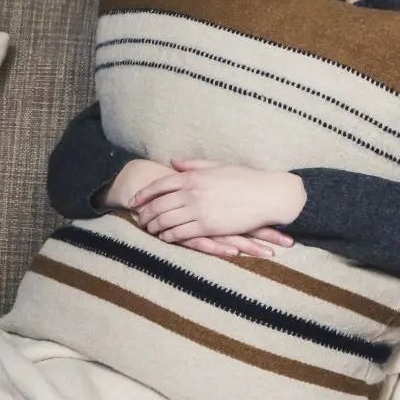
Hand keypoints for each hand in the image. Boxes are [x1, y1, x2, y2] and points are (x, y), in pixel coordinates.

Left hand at [128, 158, 306, 250]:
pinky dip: (168, 236)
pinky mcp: (207, 226)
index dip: (143, 195)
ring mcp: (198, 210)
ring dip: (154, 226)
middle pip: (158, 205)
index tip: (134, 202)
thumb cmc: (245, 179)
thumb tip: (173, 162)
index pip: (159, 185)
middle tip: (138, 219)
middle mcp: (191, 192)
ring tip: (149, 230)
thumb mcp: (217, 166)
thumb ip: (193, 165)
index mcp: (192, 177)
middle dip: (145, 213)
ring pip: (165, 221)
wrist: (266, 195)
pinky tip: (165, 238)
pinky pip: (180, 233)